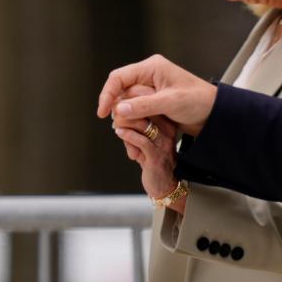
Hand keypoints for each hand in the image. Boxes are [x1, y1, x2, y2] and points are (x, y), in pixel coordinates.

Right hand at [97, 55, 216, 134]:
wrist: (214, 113)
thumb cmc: (199, 101)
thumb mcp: (171, 102)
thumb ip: (145, 105)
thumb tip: (118, 108)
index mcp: (152, 67)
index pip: (119, 77)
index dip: (107, 94)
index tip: (102, 113)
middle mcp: (149, 75)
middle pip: (121, 91)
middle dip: (119, 108)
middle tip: (121, 126)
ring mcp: (150, 89)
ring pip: (127, 102)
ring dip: (127, 116)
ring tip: (134, 129)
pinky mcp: (153, 101)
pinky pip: (136, 109)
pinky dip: (134, 119)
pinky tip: (138, 130)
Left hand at [112, 86, 184, 212]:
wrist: (163, 183)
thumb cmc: (151, 158)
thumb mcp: (144, 136)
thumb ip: (134, 123)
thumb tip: (116, 108)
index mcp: (166, 121)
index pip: (151, 100)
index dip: (131, 98)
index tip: (119, 103)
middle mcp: (167, 129)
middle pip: (146, 109)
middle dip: (125, 110)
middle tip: (114, 115)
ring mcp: (163, 142)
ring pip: (141, 123)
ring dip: (124, 122)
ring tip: (116, 125)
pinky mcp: (156, 155)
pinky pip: (140, 140)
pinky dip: (127, 135)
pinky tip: (119, 133)